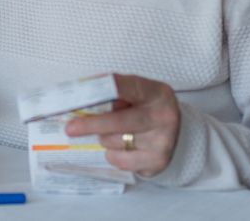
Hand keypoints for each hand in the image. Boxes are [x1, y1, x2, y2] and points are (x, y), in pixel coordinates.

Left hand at [64, 73, 180, 176]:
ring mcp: (163, 141)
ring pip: (116, 142)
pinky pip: (121, 161)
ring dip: (104, 139)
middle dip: (92, 125)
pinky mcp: (157, 162)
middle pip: (120, 121)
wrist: (178, 132)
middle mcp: (163, 116)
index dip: (102, 90)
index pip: (125, 87)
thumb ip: (113, 92)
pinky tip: (121, 147)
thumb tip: (78, 95)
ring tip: (110, 133)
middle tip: (70, 128)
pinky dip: (113, 154)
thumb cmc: (146, 108)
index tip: (81, 97)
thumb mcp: (137, 93)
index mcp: (156, 92)